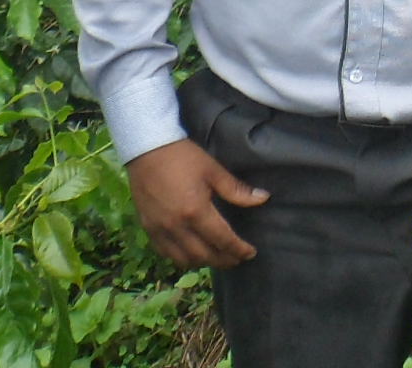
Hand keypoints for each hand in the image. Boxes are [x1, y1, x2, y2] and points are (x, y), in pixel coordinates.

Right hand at [127, 139, 268, 270]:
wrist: (148, 149)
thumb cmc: (184, 158)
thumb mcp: (213, 170)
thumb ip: (237, 190)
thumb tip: (263, 198)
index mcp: (196, 211)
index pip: (222, 240)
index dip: (239, 250)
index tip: (250, 253)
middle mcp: (177, 226)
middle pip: (204, 255)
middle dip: (224, 260)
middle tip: (237, 258)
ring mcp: (160, 230)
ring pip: (184, 259)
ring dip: (203, 262)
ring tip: (217, 257)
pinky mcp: (148, 228)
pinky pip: (165, 254)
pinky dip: (181, 258)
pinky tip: (191, 253)